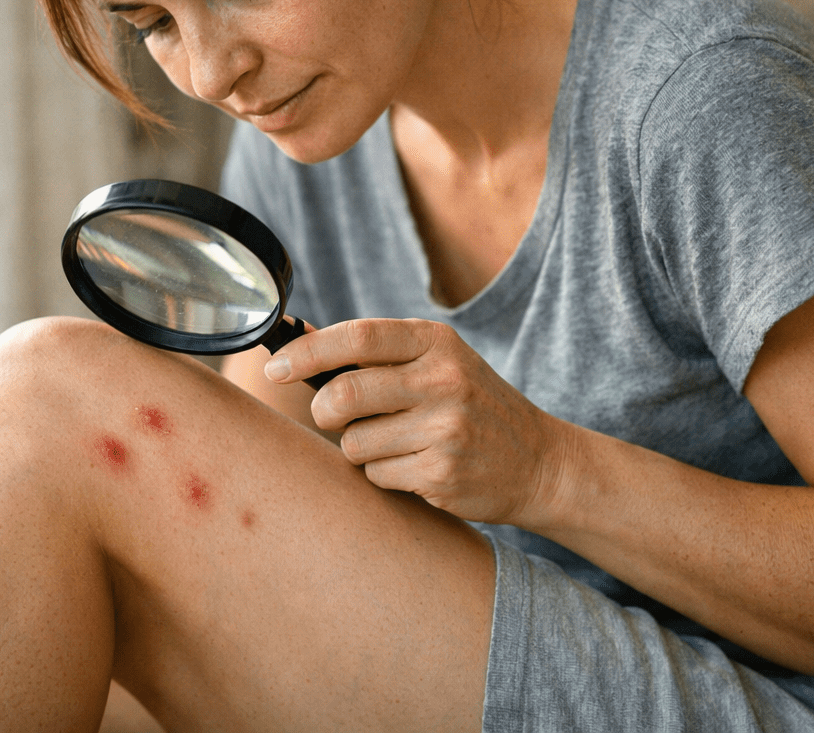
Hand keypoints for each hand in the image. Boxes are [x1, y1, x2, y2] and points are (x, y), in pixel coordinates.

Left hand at [263, 318, 567, 524]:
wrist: (538, 461)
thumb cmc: (471, 405)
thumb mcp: (438, 362)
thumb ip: (378, 354)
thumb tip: (297, 341)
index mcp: (436, 343)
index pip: (358, 337)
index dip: (307, 352)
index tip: (274, 367)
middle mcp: (443, 380)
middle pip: (344, 394)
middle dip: (323, 411)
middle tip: (330, 416)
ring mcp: (445, 428)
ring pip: (353, 442)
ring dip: (359, 448)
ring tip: (395, 443)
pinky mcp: (442, 473)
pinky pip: (376, 475)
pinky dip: (383, 474)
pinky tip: (416, 466)